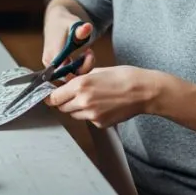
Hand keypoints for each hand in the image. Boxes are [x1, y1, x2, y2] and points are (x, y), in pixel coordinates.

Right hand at [41, 18, 94, 79]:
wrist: (55, 22)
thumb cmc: (65, 22)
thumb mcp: (74, 24)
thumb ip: (81, 30)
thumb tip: (88, 27)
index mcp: (52, 53)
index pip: (65, 72)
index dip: (80, 69)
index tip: (89, 55)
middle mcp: (49, 63)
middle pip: (68, 76)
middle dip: (83, 67)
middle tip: (90, 52)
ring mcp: (51, 67)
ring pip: (69, 76)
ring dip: (82, 67)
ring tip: (87, 52)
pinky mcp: (55, 68)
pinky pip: (68, 73)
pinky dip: (78, 68)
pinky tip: (83, 57)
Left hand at [44, 66, 161, 128]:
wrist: (144, 91)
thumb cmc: (125, 77)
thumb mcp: (98, 70)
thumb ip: (80, 78)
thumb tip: (68, 82)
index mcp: (81, 85)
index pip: (54, 97)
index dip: (51, 96)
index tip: (52, 94)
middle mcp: (83, 102)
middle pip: (62, 107)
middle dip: (64, 101)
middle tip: (72, 95)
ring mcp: (92, 115)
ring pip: (74, 114)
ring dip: (76, 108)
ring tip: (92, 98)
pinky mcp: (100, 123)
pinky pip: (88, 120)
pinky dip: (90, 114)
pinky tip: (103, 105)